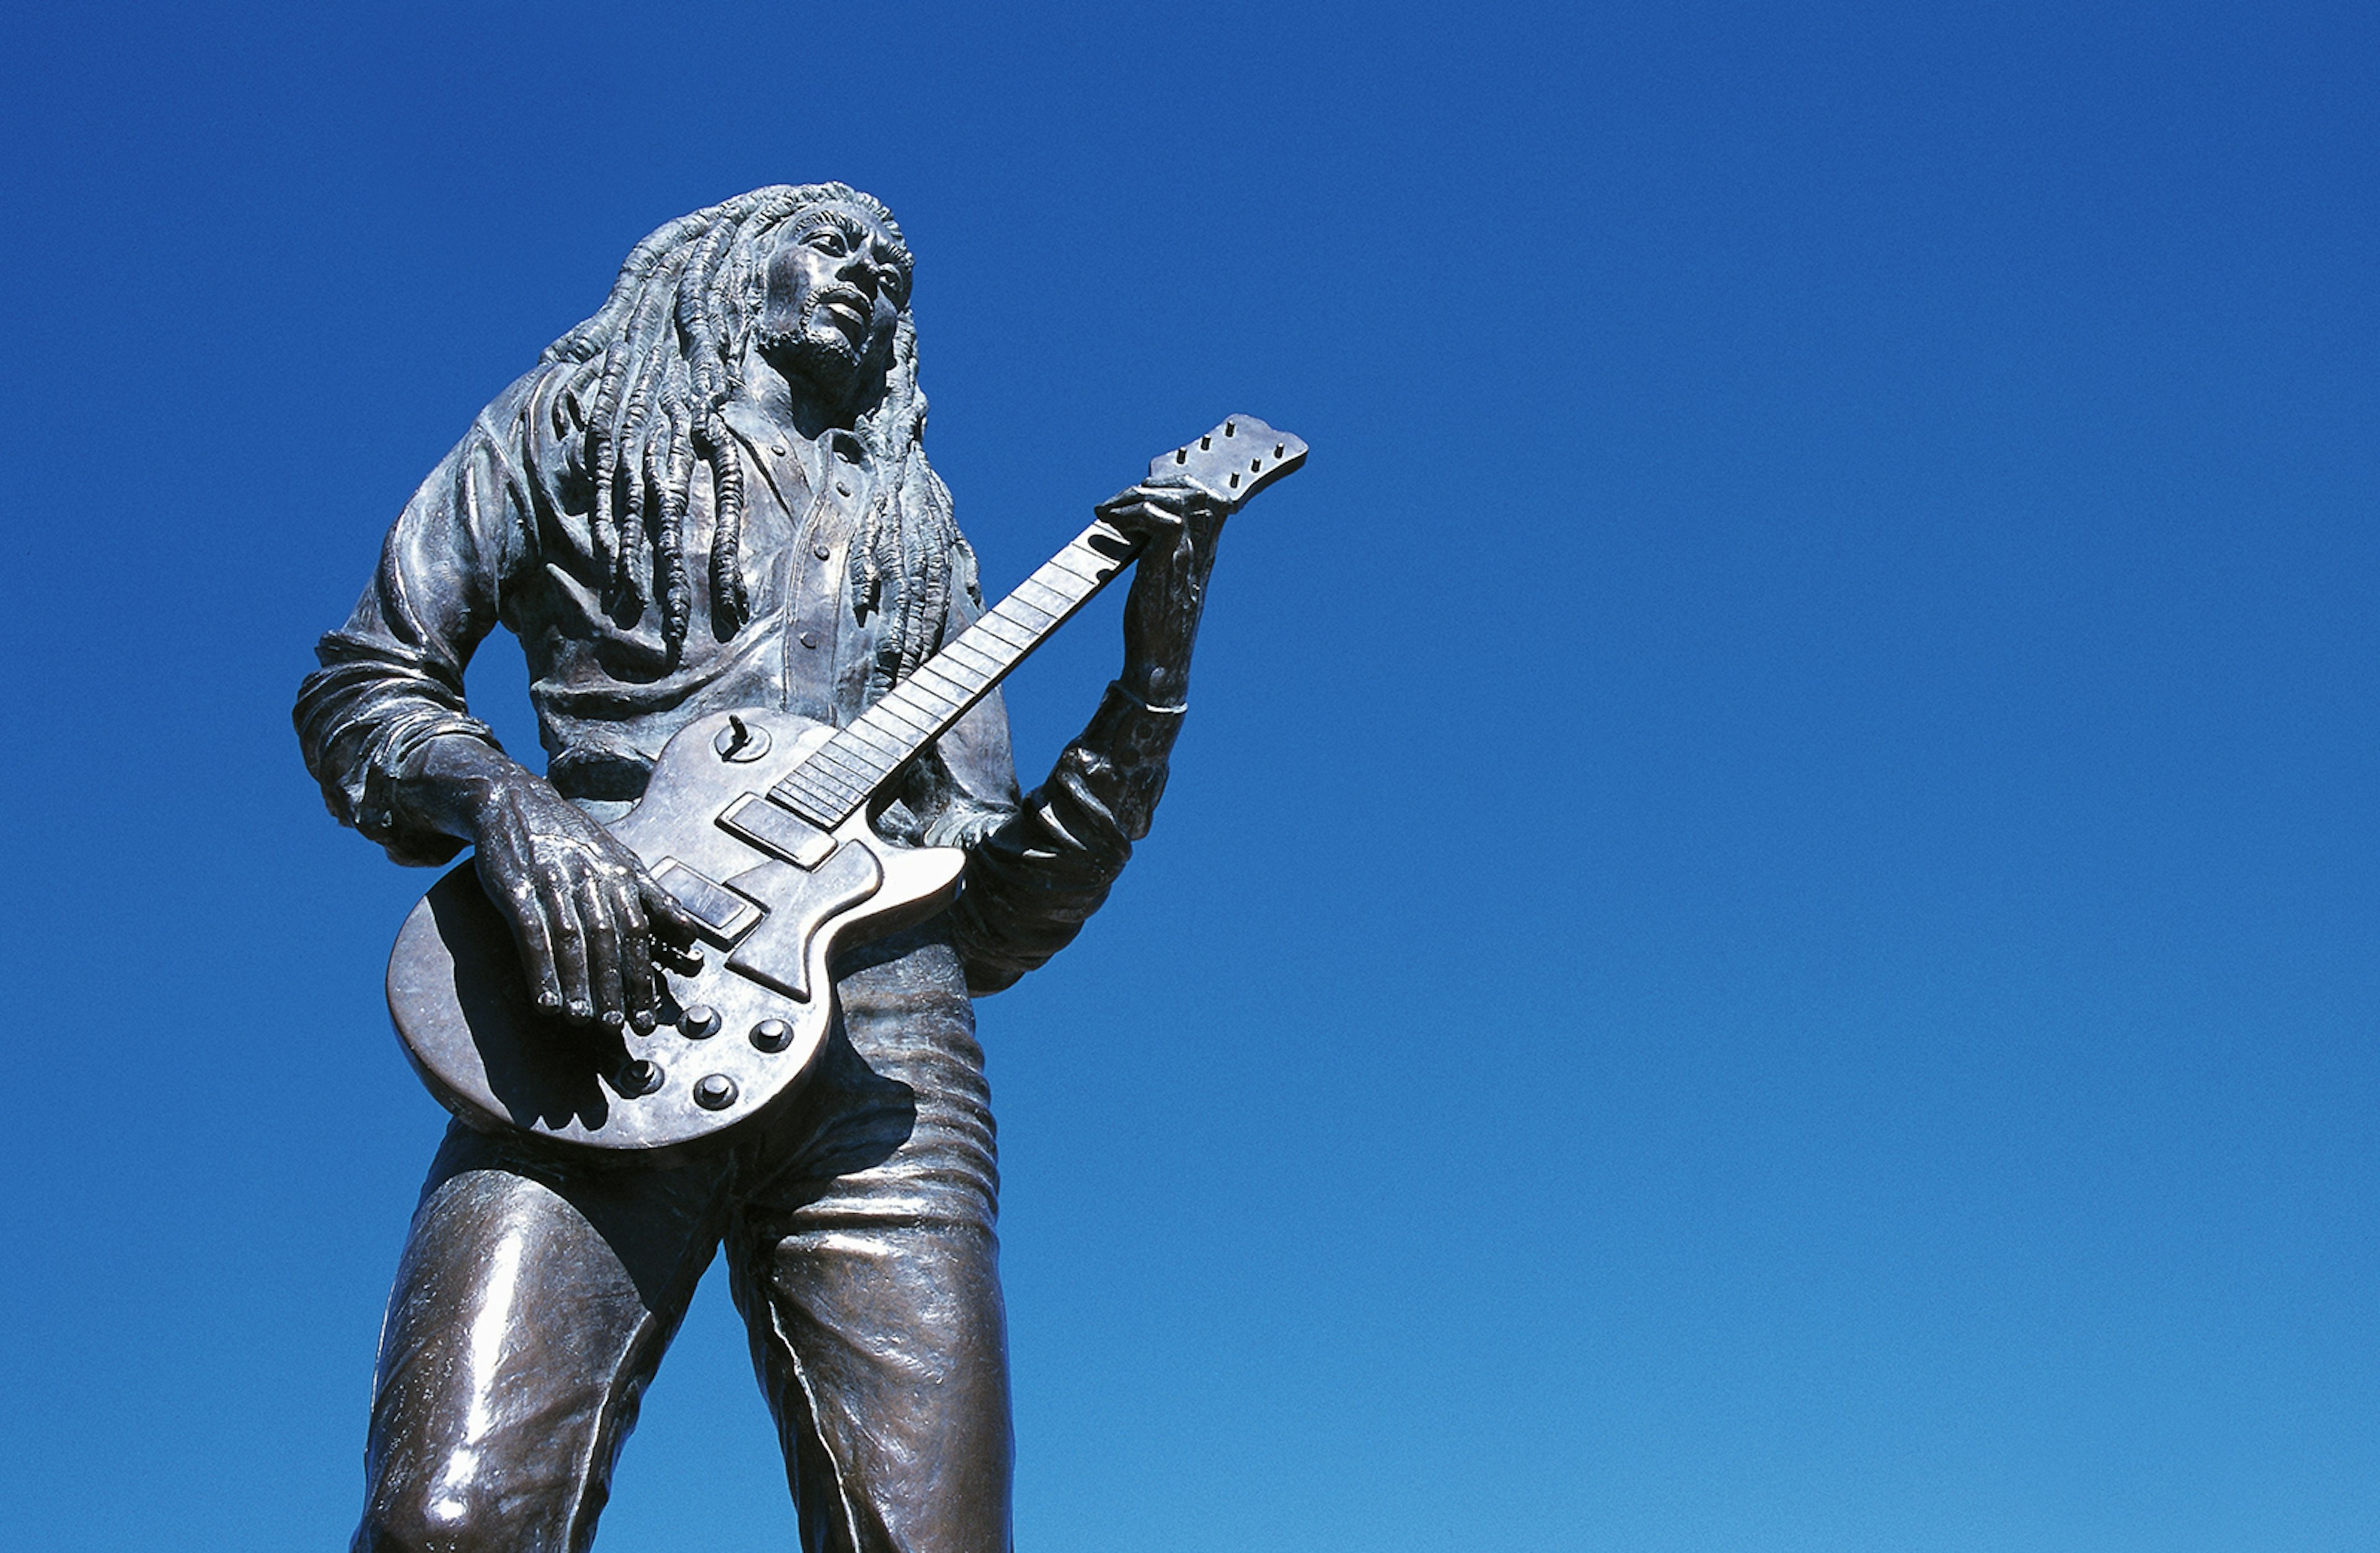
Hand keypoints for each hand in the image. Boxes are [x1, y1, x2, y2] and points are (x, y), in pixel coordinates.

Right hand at [462, 766, 704, 1031]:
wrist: (512, 800)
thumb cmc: (571, 838)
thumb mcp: (618, 857)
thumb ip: (652, 896)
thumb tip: (689, 933)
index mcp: (618, 873)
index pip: (638, 931)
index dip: (643, 975)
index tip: (646, 1014)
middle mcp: (590, 876)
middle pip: (608, 939)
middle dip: (615, 985)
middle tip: (617, 1025)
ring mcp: (552, 880)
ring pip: (572, 938)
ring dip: (579, 983)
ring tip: (583, 1020)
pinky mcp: (515, 886)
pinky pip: (530, 932)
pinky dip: (539, 968)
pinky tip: (544, 1000)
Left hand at [1096, 481, 1226, 707]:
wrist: (1159, 663)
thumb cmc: (1156, 628)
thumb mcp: (1162, 583)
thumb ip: (1160, 556)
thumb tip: (1133, 534)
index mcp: (1202, 552)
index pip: (1206, 499)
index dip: (1177, 484)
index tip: (1142, 490)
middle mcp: (1199, 548)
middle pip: (1192, 490)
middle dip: (1153, 484)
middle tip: (1119, 500)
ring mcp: (1185, 553)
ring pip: (1173, 497)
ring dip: (1133, 496)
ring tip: (1106, 511)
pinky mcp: (1166, 561)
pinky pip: (1154, 516)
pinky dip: (1127, 513)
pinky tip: (1107, 523)